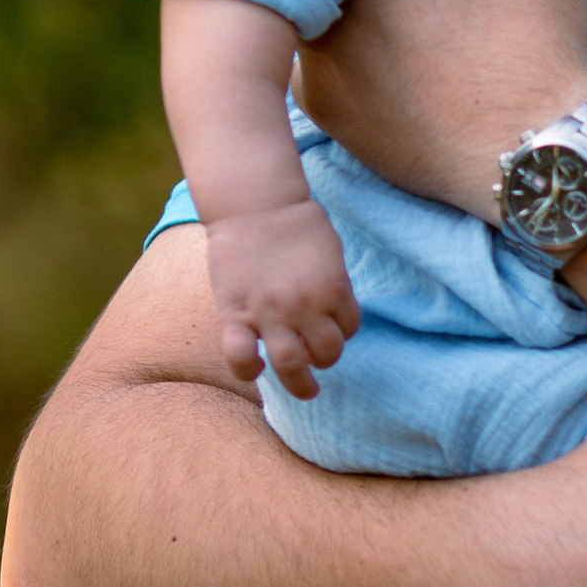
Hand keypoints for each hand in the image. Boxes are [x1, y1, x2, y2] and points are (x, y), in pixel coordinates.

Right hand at [200, 197, 360, 398]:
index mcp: (335, 289)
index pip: (349, 329)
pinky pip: (241, 358)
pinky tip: (256, 368)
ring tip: (300, 384)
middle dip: (324, 360)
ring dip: (298, 381)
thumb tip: (333, 310)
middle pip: (327, 354)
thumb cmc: (295, 222)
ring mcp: (270, 313)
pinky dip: (249, 371)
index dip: (340, 332)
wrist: (256, 203)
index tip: (328, 328)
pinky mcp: (237, 313)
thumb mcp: (331, 252)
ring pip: (290, 365)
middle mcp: (307, 307)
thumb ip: (333, 283)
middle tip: (315, 361)